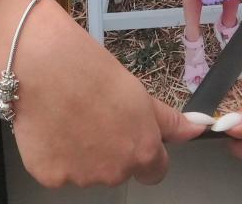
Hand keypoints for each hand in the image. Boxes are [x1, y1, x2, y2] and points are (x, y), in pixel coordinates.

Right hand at [0, 0, 206, 187]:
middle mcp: (115, 172)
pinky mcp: (50, 176)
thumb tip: (196, 129)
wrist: (45, 65)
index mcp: (142, 151)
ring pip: (87, 171)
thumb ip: (167, 121)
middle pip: (119, 170)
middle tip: (95, 115)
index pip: (155, 170)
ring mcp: (81, 177)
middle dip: (110, 149)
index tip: (130, 133)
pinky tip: (52, 124)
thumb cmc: (91, 71)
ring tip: (70, 115)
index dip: (143, 150)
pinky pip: (58, 170)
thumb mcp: (139, 93)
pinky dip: (55, 153)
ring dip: (82, 152)